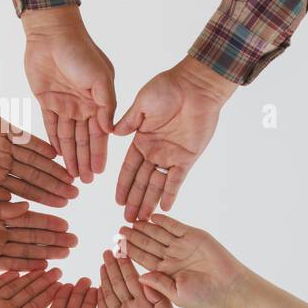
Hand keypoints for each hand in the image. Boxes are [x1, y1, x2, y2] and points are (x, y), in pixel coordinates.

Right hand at [0, 81, 78, 206]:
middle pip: (35, 177)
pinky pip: (25, 138)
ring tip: (72, 177)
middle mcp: (2, 162)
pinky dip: (40, 145)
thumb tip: (8, 204)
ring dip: (53, 168)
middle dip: (55, 186)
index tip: (63, 206)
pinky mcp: (2, 128)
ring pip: (35, 159)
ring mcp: (3, 145)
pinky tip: (57, 154)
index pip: (24, 191)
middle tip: (76, 194)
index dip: (44, 199)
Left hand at [0, 200, 76, 271]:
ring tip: (66, 253)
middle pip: (31, 235)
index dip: (46, 220)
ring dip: (46, 252)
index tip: (65, 221)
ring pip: (25, 250)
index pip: (26, 217)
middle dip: (53, 238)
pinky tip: (45, 267)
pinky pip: (11, 265)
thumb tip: (25, 205)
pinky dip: (27, 266)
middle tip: (74, 240)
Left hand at [22, 6, 116, 183]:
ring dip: (70, 155)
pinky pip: (50, 126)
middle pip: (84, 139)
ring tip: (72, 175)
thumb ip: (107, 106)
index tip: (100, 173)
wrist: (53, 34)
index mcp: (99, 102)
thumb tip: (111, 131)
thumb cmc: (81, 53)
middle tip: (85, 182)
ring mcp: (65, 104)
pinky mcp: (46, 101)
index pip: (100, 134)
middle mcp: (83, 106)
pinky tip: (57, 157)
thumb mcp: (101, 79)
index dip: (99, 154)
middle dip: (85, 160)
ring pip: (68, 137)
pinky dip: (53, 141)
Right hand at [99, 250, 178, 307]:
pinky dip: (98, 298)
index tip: (122, 250)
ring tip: (101, 262)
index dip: (128, 265)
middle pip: (121, 283)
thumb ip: (159, 298)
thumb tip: (146, 279)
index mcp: (147, 303)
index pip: (135, 279)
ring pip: (110, 293)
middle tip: (108, 250)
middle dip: (114, 266)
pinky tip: (93, 286)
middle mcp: (133, 307)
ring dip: (106, 278)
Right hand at [113, 57, 237, 220]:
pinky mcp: (188, 157)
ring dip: (149, 202)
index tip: (117, 201)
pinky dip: (171, 193)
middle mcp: (155, 151)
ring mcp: (171, 156)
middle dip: (135, 201)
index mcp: (141, 140)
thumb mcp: (142, 104)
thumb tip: (112, 133)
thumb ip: (129, 121)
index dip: (123, 185)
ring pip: (157, 184)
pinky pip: (177, 179)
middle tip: (128, 221)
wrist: (195, 87)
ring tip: (142, 220)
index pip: (129, 168)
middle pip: (142, 182)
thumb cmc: (168, 88)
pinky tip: (164, 207)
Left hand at [115, 213, 247, 307]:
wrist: (230, 285)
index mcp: (166, 271)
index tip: (116, 247)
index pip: (143, 259)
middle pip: (148, 244)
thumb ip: (158, 285)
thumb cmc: (205, 296)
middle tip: (120, 231)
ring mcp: (182, 245)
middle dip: (134, 238)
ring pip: (159, 233)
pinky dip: (164, 221)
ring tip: (132, 221)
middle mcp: (171, 257)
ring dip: (145, 227)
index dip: (130, 253)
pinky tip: (151, 217)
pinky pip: (175, 226)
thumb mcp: (177, 294)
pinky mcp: (193, 235)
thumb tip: (139, 278)